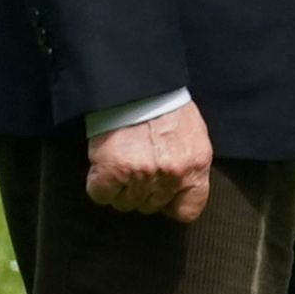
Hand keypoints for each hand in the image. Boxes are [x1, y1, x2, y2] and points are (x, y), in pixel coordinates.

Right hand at [86, 100, 214, 222]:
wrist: (137, 83)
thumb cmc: (164, 104)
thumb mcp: (192, 134)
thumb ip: (187, 163)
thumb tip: (177, 185)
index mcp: (195, 166)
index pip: (187, 210)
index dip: (170, 205)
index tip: (161, 196)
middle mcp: (172, 175)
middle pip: (150, 207)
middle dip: (140, 192)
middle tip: (134, 166)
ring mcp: (142, 174)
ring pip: (125, 204)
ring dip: (118, 188)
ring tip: (119, 162)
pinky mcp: (113, 170)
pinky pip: (101, 195)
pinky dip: (98, 185)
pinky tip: (102, 167)